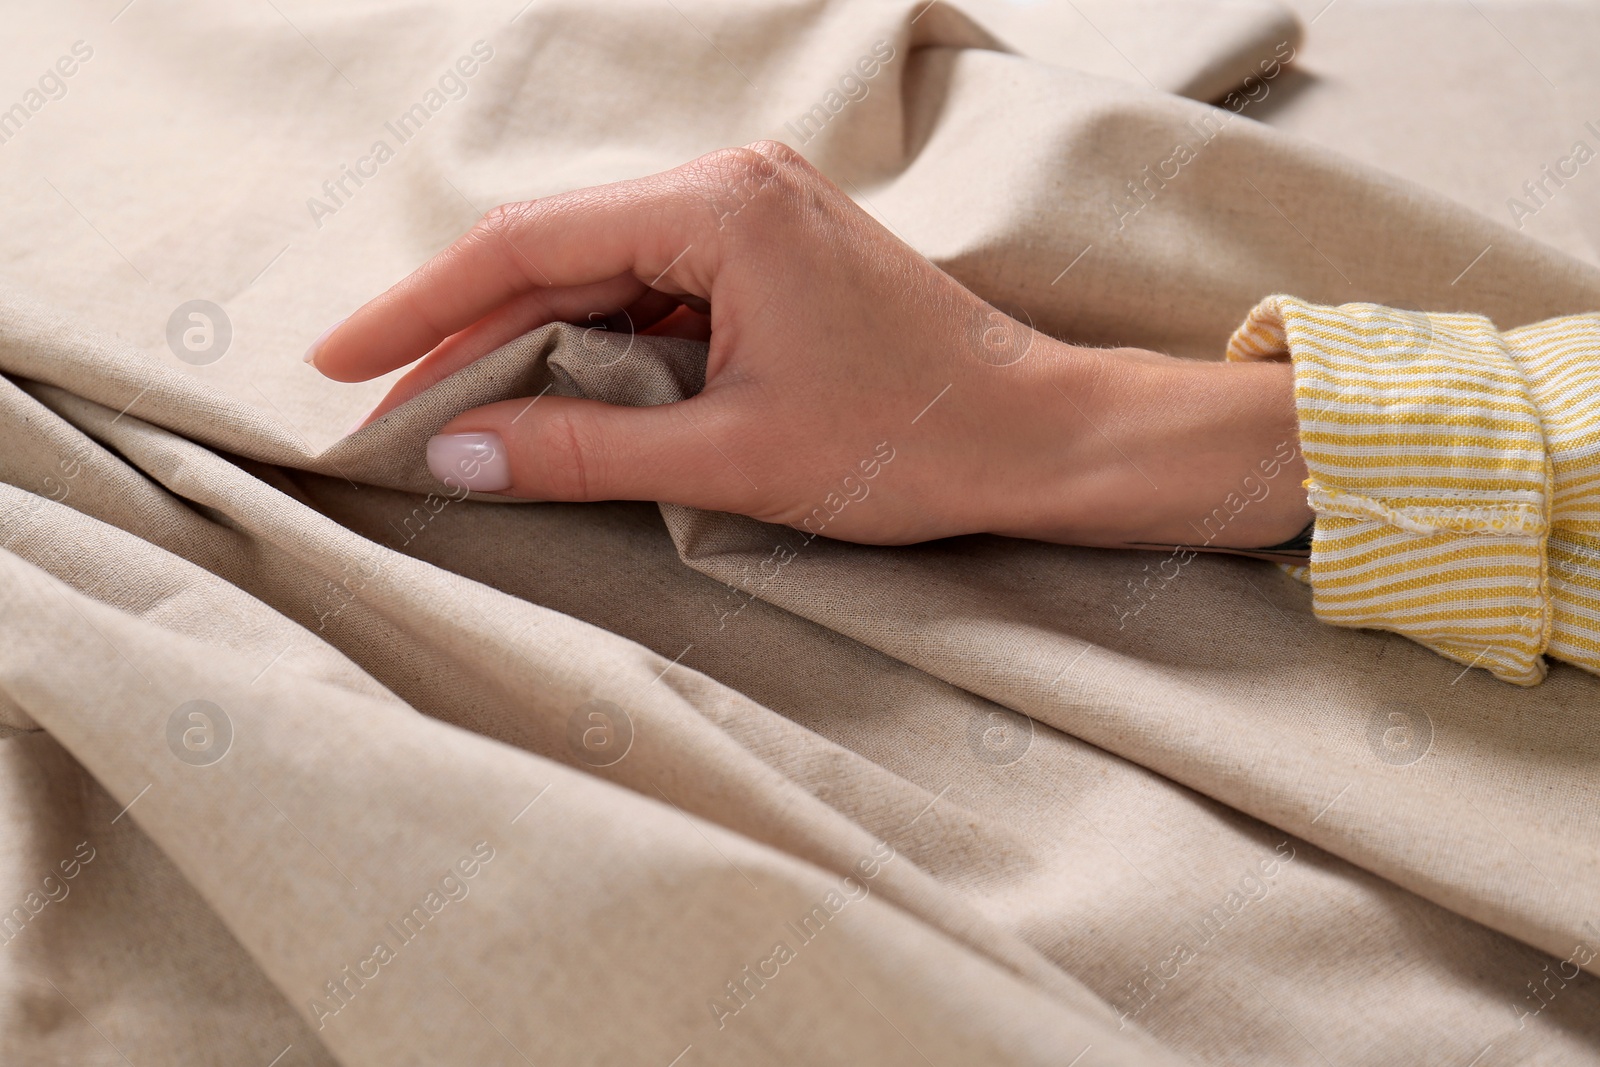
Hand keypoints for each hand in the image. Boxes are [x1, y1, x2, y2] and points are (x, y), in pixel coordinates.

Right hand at [307, 141, 1309, 552]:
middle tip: (379, 407)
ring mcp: (754, 215)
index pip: (526, 248)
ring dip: (524, 344)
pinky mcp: (770, 256)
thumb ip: (579, 451)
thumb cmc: (909, 442)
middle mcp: (730, 185)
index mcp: (718, 208)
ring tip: (444, 413)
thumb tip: (451, 454)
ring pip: (598, 277)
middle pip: (554, 257)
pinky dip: (592, 348)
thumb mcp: (729, 456)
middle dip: (463, 335)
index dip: (420, 307)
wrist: (1038, 436)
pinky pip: (650, 293)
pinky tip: (545, 397)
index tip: (340, 361)